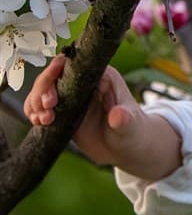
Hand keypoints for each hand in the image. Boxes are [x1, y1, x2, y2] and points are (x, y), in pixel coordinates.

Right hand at [24, 54, 182, 179]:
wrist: (127, 149)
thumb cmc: (134, 132)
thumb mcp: (130, 126)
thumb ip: (124, 120)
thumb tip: (118, 116)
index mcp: (99, 76)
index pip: (71, 65)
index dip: (55, 73)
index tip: (52, 92)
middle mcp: (81, 82)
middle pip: (51, 76)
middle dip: (42, 90)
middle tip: (47, 107)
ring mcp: (70, 96)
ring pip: (42, 91)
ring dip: (35, 102)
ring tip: (43, 119)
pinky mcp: (62, 111)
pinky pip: (41, 107)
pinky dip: (34, 113)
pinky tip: (38, 122)